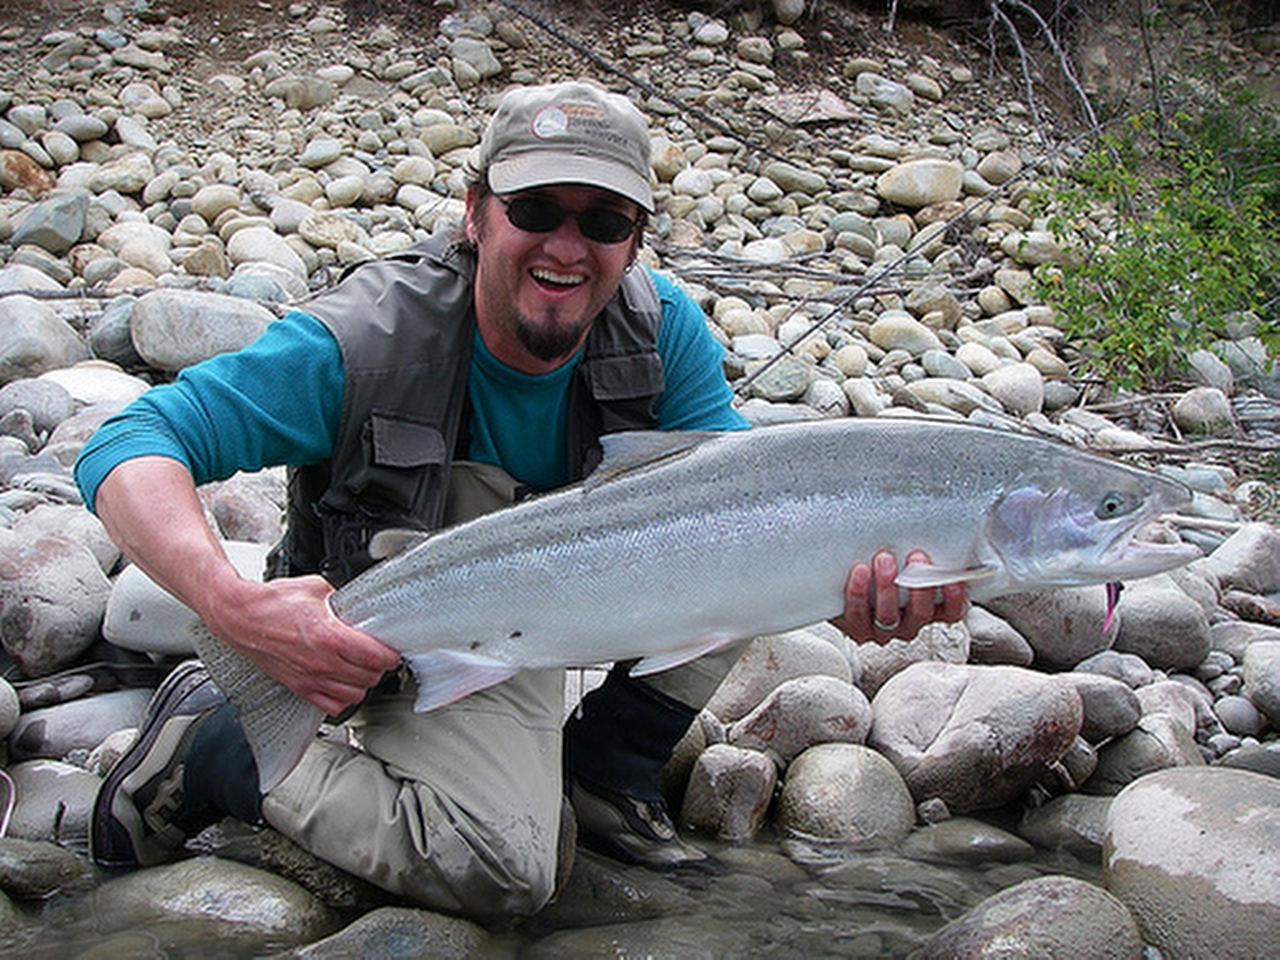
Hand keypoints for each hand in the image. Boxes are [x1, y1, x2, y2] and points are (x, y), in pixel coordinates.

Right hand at [201, 574, 401, 715]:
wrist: (238, 617)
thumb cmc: (270, 603)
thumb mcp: (316, 588)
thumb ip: (342, 597)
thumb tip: (360, 599)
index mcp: (329, 637)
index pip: (377, 657)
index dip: (390, 653)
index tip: (391, 648)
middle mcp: (322, 663)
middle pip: (370, 678)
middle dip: (379, 667)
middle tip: (377, 655)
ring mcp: (310, 678)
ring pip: (355, 695)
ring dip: (363, 682)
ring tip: (362, 668)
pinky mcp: (299, 687)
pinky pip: (333, 705)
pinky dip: (343, 697)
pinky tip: (343, 682)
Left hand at [832, 549, 968, 643]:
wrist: (844, 586)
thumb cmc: (883, 568)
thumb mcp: (908, 559)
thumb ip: (922, 550)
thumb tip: (937, 513)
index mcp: (929, 609)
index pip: (952, 611)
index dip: (956, 598)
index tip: (953, 577)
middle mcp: (909, 622)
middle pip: (921, 613)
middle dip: (919, 585)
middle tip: (916, 557)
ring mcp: (883, 629)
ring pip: (888, 616)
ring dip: (887, 587)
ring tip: (884, 559)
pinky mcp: (858, 628)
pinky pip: (858, 614)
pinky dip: (859, 593)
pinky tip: (860, 571)